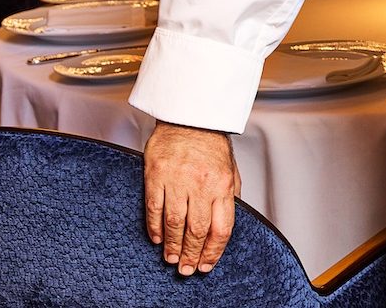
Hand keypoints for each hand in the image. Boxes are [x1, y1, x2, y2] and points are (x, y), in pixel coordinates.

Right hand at [144, 121, 241, 275]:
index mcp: (223, 185)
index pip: (221, 227)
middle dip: (192, 254)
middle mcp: (201, 185)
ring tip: (171, 259)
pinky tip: (157, 239)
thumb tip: (226, 224)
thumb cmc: (211, 144)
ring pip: (175, 223)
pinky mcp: (156, 175)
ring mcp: (178, 180)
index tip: (207, 265)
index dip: (214, 251)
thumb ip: (229, 197)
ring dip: (172, 246)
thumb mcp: (231, 170)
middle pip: (197, 230)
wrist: (190, 116)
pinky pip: (154, 208)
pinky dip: (155, 227)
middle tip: (186, 269)